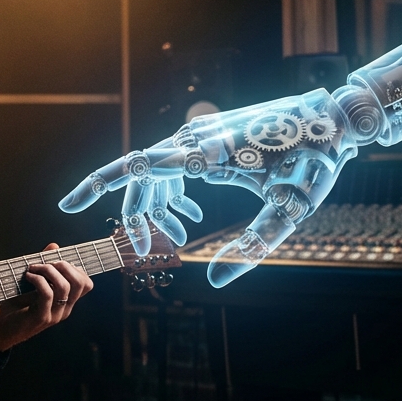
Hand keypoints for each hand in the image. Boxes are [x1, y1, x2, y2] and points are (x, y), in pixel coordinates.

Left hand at [0, 244, 93, 350]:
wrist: (1, 330)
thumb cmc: (17, 306)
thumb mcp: (34, 284)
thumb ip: (45, 267)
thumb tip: (54, 246)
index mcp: (66, 302)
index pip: (86, 284)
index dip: (75, 268)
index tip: (55, 262)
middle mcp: (65, 309)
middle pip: (80, 283)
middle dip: (64, 266)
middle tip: (45, 263)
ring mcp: (54, 315)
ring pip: (64, 286)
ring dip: (48, 270)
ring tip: (33, 268)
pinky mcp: (41, 318)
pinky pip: (47, 294)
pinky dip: (38, 280)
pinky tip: (27, 276)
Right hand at [59, 87, 363, 286]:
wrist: (333, 119)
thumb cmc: (315, 162)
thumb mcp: (291, 209)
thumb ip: (253, 245)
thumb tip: (211, 281)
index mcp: (209, 152)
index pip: (138, 164)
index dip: (98, 185)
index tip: (69, 206)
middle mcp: (195, 138)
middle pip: (141, 178)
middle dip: (138, 218)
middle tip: (147, 253)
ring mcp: (198, 134)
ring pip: (153, 172)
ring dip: (156, 208)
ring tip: (177, 239)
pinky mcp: (205, 136)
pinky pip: (170, 165)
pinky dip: (171, 193)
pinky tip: (190, 216)